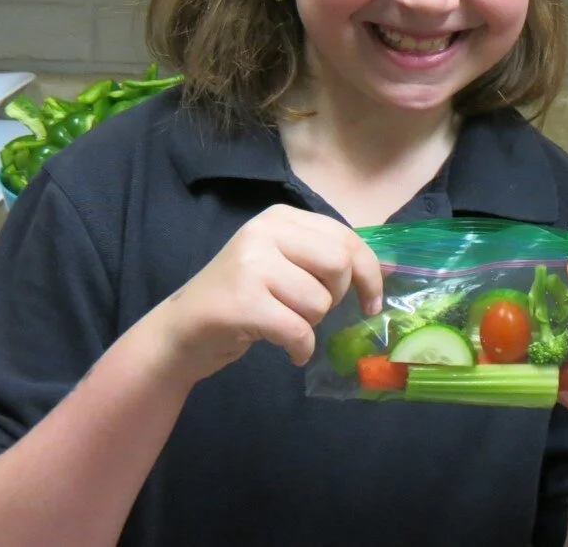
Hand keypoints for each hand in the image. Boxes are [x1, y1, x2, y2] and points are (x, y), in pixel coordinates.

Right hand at [149, 204, 384, 385]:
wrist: (182, 331)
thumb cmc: (244, 297)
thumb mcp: (283, 262)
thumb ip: (324, 257)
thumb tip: (386, 268)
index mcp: (280, 217)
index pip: (346, 238)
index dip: (369, 273)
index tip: (372, 301)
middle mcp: (264, 232)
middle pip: (339, 264)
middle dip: (336, 297)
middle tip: (314, 311)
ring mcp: (250, 265)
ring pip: (318, 301)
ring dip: (311, 324)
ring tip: (285, 324)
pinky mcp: (242, 302)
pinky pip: (298, 330)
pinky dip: (301, 348)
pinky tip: (290, 350)